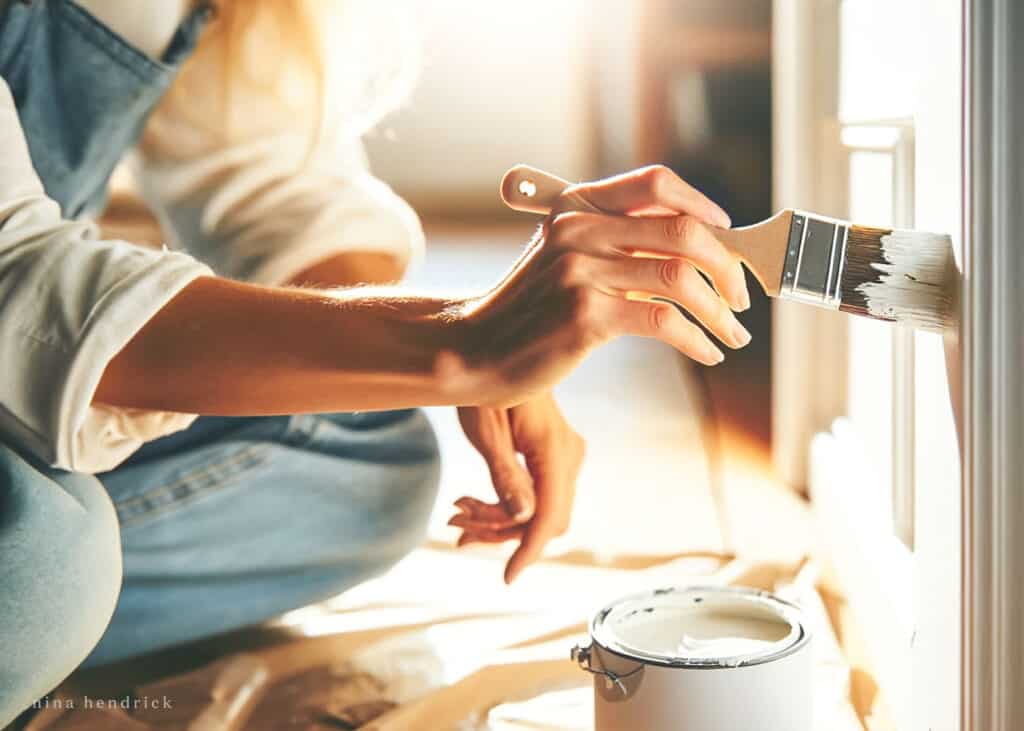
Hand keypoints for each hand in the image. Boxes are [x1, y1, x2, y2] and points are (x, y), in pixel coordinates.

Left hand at [451, 393, 583, 582]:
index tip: (508, 578)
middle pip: (545, 518)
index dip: (530, 550)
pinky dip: (504, 506)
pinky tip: (470, 504)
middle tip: (457, 527)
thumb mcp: (485, 430)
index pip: (550, 514)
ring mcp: (563, 455)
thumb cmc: (483, 383)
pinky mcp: (553, 456)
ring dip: (498, 521)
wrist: (491, 354)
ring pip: (539, 510)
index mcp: (552, 448)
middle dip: (502, 533)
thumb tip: (524, 519)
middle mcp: (567, 454)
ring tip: (456, 516)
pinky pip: (536, 495)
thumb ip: (505, 475)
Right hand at [457, 166, 750, 406]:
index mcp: (576, 208)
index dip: (702, 204)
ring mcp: (580, 271)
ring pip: (681, 280)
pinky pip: (664, 321)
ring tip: (733, 335)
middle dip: (728, 267)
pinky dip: (697, 339)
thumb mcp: (563, 259)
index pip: (656, 184)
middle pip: (683, 231)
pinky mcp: (584, 315)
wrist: (472, 349)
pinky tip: (707, 352)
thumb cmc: (527, 311)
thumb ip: (616, 245)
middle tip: (741, 299)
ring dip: (721, 312)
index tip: (728, 232)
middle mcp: (579, 231)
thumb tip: (699, 250)